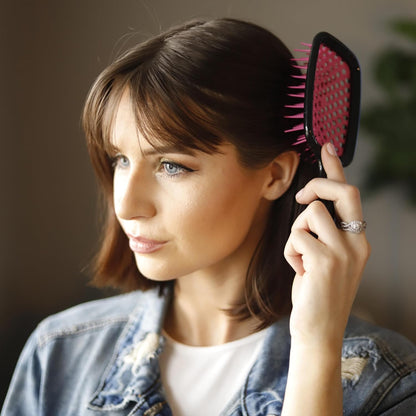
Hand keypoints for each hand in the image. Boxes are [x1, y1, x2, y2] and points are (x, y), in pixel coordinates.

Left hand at [284, 143, 370, 350]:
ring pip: (310, 213)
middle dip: (317, 184)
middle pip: (342, 191)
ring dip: (296, 233)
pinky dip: (290, 252)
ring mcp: (344, 252)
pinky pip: (296, 236)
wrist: (318, 329)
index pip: (350, 195)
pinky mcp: (325, 261)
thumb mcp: (325, 259)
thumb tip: (307, 205)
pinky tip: (298, 271)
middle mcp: (357, 242)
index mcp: (357, 240)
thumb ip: (323, 233)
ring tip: (300, 257)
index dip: (336, 167)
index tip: (326, 147)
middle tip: (300, 197)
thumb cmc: (317, 292)